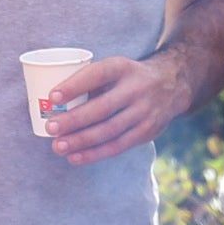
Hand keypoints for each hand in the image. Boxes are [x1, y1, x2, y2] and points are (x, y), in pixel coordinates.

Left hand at [37, 53, 190, 167]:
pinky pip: (117, 146)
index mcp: (123, 68)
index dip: (75, 85)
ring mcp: (144, 112)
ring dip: (81, 141)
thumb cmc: (128, 77)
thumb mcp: (115, 69)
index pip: (98, 75)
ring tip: (58, 146)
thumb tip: (52, 103)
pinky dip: (94, 154)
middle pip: (102, 108)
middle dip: (74, 120)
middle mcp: (137, 89)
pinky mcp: (146, 132)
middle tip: (51, 127)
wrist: (172, 85)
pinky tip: (74, 157)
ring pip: (108, 130)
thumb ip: (92, 83)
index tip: (53, 95)